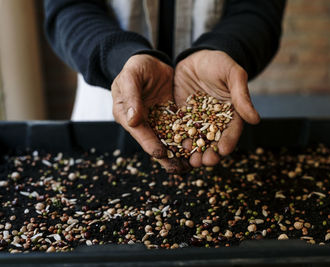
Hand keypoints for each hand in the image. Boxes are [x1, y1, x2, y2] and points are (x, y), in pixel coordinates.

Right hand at [111, 54, 188, 172]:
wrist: (152, 62)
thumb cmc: (137, 67)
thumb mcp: (131, 76)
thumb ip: (132, 96)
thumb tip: (131, 121)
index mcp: (126, 115)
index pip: (138, 132)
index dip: (149, 143)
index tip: (160, 153)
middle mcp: (142, 123)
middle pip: (154, 142)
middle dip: (167, 157)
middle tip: (180, 169)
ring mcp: (157, 121)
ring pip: (169, 140)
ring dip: (179, 154)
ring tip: (192, 165)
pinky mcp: (172, 118)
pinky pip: (180, 131)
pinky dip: (188, 140)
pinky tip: (200, 148)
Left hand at [174, 50, 259, 166]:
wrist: (196, 56)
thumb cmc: (219, 62)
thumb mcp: (232, 74)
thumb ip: (242, 96)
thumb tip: (256, 120)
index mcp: (231, 113)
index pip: (232, 130)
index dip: (229, 141)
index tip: (224, 151)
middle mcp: (215, 120)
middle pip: (214, 140)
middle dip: (210, 153)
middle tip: (205, 162)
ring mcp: (198, 120)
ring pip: (197, 139)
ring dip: (194, 152)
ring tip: (191, 162)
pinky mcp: (183, 117)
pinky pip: (181, 131)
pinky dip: (179, 141)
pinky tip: (175, 149)